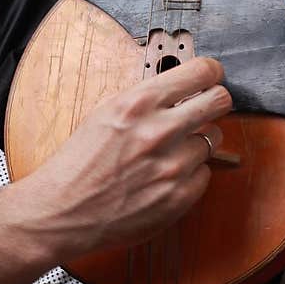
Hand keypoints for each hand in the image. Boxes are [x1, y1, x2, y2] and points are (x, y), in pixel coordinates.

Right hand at [23, 57, 231, 260]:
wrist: (63, 211)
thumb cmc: (78, 164)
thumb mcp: (104, 112)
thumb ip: (145, 98)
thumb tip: (179, 87)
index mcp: (138, 104)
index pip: (201, 72)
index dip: (211, 72)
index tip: (211, 76)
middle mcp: (159, 131)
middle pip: (220, 101)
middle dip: (215, 101)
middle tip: (207, 107)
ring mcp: (173, 166)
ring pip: (213, 139)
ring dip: (196, 143)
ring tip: (168, 152)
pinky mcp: (180, 196)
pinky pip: (204, 173)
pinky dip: (189, 173)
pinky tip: (163, 176)